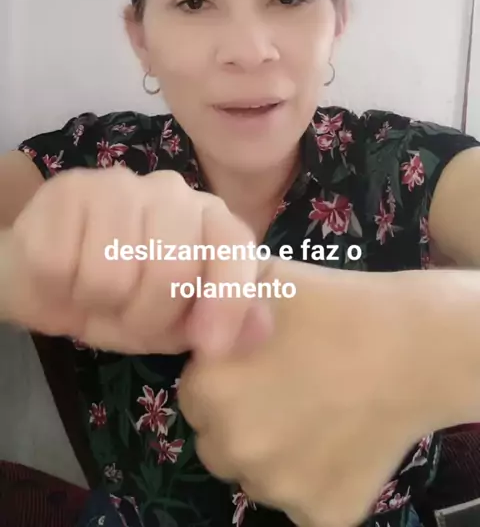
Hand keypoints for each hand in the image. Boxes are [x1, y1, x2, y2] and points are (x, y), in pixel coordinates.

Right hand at [1, 166, 270, 354]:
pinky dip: (59, 289)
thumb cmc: (121, 299)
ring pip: (113, 272)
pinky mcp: (67, 189)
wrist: (47, 277)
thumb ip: (222, 323)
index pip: (233, 245)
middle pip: (172, 268)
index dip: (227, 298)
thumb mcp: (175, 323)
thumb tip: (264, 328)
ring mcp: (117, 184)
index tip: (209, 346)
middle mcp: (169, 191)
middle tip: (128, 317)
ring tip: (93, 295)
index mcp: (207, 217)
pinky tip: (63, 277)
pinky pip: (63, 265)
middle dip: (147, 316)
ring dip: (98, 305)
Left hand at [178, 259, 441, 526]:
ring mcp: (278, 488)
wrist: (413, 344)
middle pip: (219, 442)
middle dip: (243, 420)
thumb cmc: (334, 303)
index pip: (194, 396)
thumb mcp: (264, 275)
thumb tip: (189, 316)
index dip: (227, 377)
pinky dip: (317, 479)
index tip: (261, 363)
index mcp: (209, 389)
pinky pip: (302, 502)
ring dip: (276, 453)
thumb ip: (214, 298)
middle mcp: (232, 447)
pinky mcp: (321, 514)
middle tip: (290, 388)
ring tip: (319, 411)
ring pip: (258, 476)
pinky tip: (341, 439)